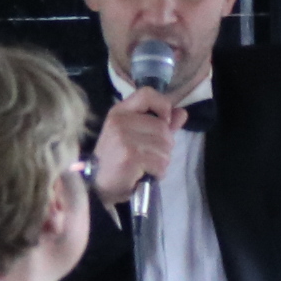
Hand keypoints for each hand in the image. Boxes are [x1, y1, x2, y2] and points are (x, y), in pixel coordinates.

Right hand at [90, 91, 181, 205]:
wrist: (98, 186)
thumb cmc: (117, 160)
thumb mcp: (135, 136)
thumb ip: (160, 123)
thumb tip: (182, 113)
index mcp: (120, 111)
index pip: (147, 94)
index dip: (163, 106)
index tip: (164, 123)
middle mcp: (120, 121)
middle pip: (163, 127)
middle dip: (164, 146)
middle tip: (149, 156)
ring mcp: (124, 138)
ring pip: (165, 147)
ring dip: (162, 161)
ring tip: (145, 166)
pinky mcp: (130, 156)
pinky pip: (160, 163)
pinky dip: (158, 173)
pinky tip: (144, 174)